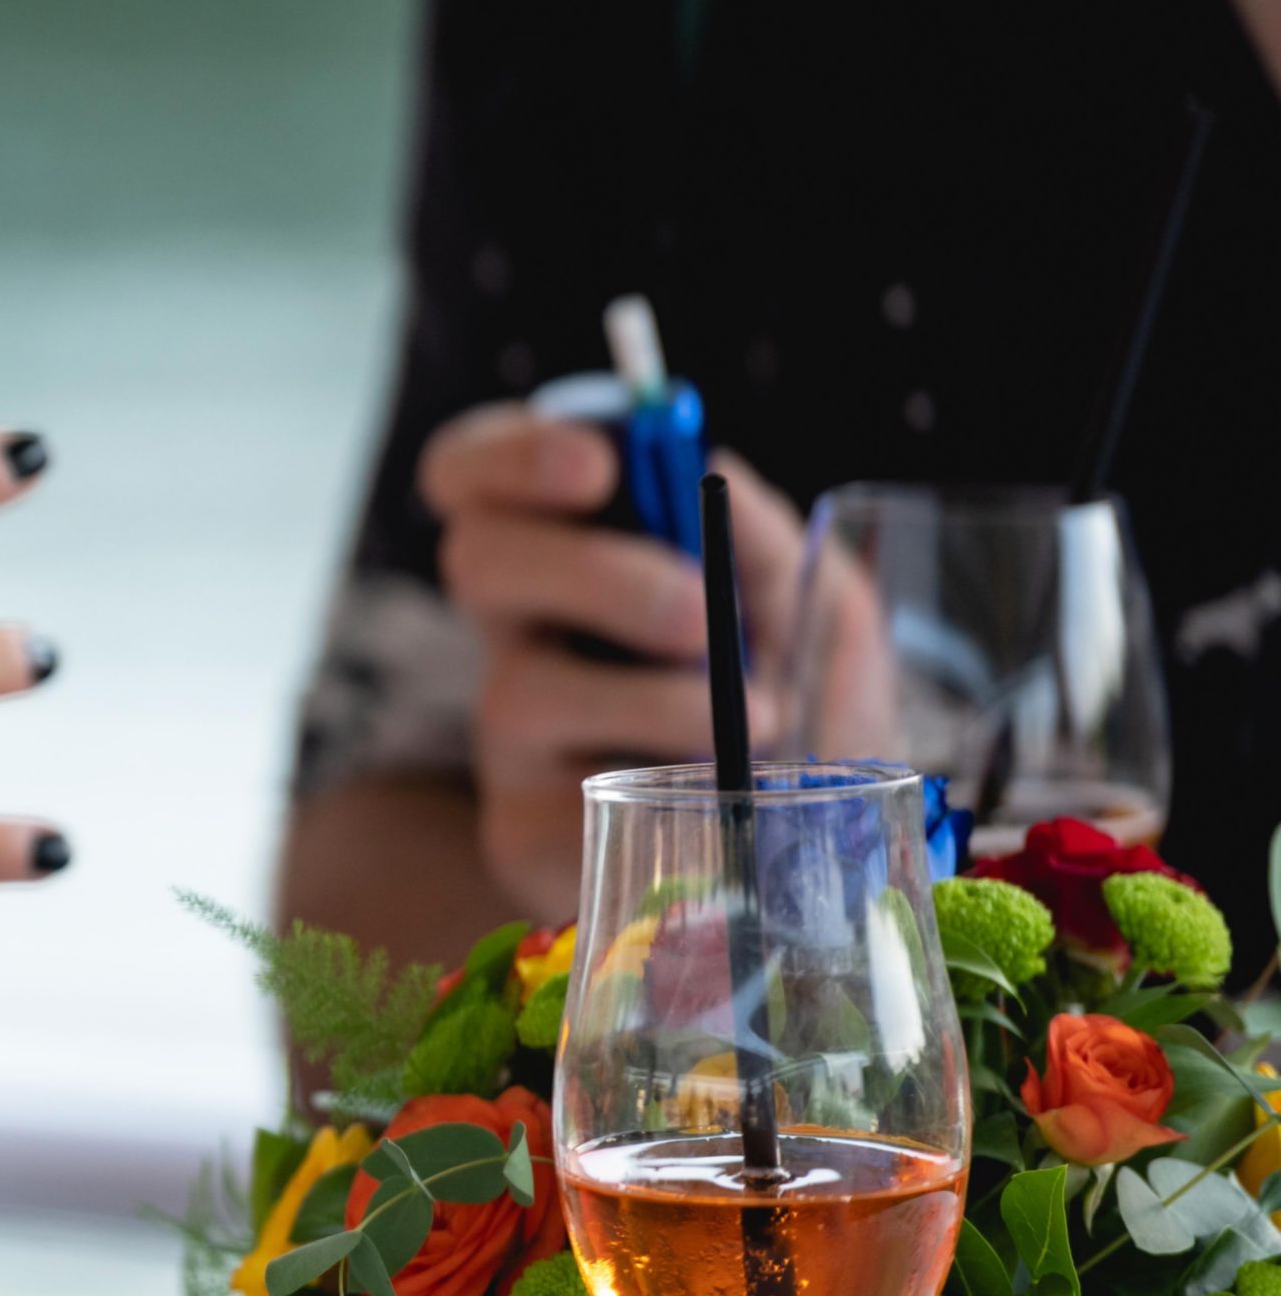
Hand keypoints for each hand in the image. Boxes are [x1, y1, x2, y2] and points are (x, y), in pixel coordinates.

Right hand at [418, 405, 800, 919]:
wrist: (824, 841)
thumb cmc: (803, 696)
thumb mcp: (814, 601)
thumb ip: (765, 535)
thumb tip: (707, 470)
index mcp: (569, 544)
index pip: (472, 472)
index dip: (511, 454)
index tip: (599, 466)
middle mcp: (521, 628)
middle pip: (476, 560)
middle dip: (595, 573)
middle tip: (702, 614)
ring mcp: (513, 731)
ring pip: (521, 689)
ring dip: (652, 699)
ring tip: (760, 722)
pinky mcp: (525, 828)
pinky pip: (554, 804)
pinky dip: (661, 791)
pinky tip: (723, 798)